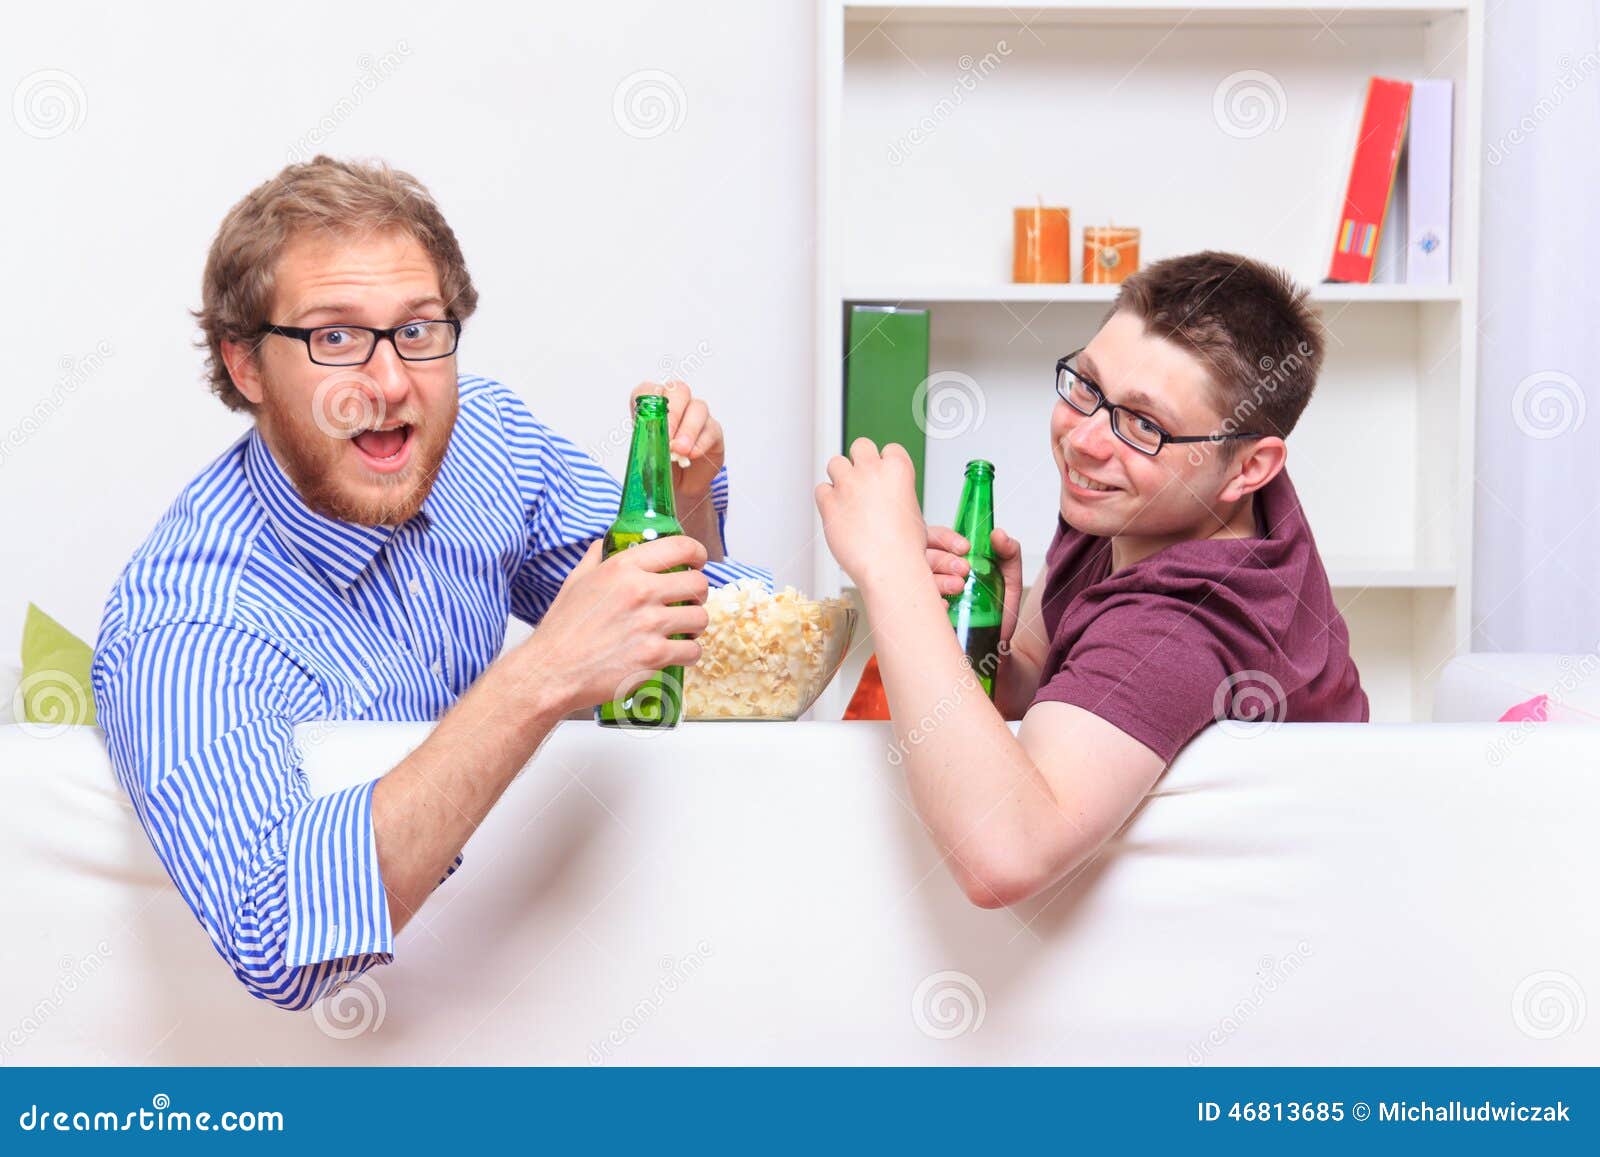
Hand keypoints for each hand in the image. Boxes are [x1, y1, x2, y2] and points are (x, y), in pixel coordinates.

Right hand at [516, 537, 709, 713]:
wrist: (552, 671)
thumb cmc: (562, 629)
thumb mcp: (575, 583)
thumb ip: (594, 560)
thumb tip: (600, 545)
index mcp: (623, 567)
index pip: (681, 548)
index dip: (697, 555)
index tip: (698, 563)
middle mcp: (640, 591)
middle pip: (698, 584)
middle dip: (698, 594)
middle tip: (688, 603)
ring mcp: (649, 624)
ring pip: (700, 618)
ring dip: (695, 626)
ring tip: (682, 631)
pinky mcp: (654, 656)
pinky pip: (692, 650)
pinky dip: (689, 653)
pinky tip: (677, 653)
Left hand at [630, 379, 723, 501]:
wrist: (679, 486)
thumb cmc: (660, 465)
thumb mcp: (646, 456)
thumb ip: (647, 446)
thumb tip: (650, 444)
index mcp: (653, 406)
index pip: (648, 391)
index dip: (649, 402)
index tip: (647, 422)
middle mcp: (676, 405)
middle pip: (678, 391)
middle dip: (672, 413)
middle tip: (667, 437)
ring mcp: (697, 416)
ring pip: (698, 408)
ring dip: (688, 430)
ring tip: (680, 450)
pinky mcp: (713, 431)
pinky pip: (711, 430)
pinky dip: (700, 443)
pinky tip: (692, 455)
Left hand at [814, 439, 928, 590]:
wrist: (890, 568)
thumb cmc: (904, 548)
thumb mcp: (913, 511)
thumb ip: (896, 493)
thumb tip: (886, 495)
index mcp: (898, 469)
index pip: (889, 449)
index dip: (886, 463)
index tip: (883, 476)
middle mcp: (871, 471)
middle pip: (860, 446)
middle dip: (860, 460)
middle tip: (862, 480)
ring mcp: (848, 485)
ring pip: (836, 462)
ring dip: (840, 476)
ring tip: (848, 497)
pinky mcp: (828, 502)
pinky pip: (821, 489)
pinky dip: (827, 499)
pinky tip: (838, 512)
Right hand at [925, 525, 1025, 646]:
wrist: (996, 646)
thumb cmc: (998, 610)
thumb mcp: (1009, 578)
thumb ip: (1008, 553)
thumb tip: (998, 534)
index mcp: (947, 558)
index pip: (935, 537)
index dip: (946, 539)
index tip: (965, 548)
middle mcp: (931, 573)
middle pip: (922, 554)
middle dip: (944, 559)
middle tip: (964, 570)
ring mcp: (924, 595)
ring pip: (918, 578)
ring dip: (938, 579)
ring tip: (959, 587)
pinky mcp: (922, 616)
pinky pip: (915, 606)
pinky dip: (931, 603)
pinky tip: (945, 606)